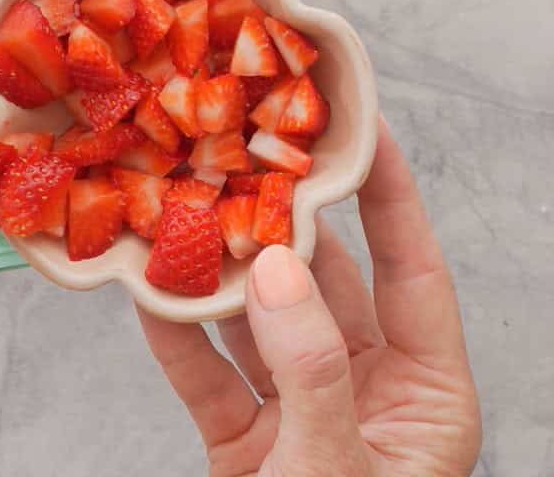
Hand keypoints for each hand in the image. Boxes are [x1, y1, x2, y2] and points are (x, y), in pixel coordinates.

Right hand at [139, 119, 480, 475]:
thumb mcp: (341, 474)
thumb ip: (311, 369)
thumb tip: (272, 267)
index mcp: (424, 395)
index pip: (413, 269)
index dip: (390, 193)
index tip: (360, 126)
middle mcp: (363, 390)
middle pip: (322, 281)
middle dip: (278, 219)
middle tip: (241, 151)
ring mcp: (299, 415)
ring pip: (254, 319)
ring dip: (214, 269)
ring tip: (177, 205)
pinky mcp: (243, 444)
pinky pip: (206, 372)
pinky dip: (175, 332)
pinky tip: (144, 289)